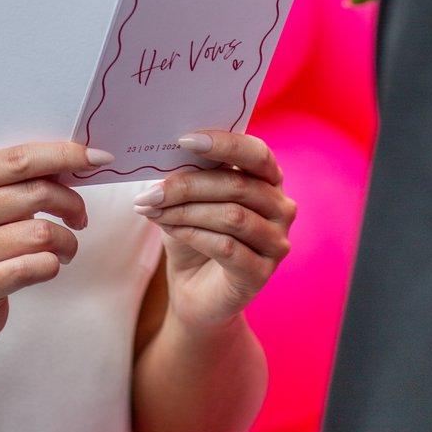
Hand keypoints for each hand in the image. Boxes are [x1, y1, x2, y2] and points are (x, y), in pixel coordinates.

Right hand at [0, 141, 102, 352]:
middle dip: (71, 204)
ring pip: (40, 234)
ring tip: (66, 249)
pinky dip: (54, 265)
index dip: (64, 155)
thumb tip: (75, 163)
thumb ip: (20, 183)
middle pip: (36, 193)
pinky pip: (35, 268)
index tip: (97, 159)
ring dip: (67, 241)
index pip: (20, 159)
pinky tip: (49, 266)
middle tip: (79, 217)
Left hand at [133, 130, 293, 330]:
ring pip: (231, 216)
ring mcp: (276, 242)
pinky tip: (170, 231)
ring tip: (153, 211)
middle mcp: (281, 207)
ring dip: (185, 211)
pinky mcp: (262, 273)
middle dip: (187, 186)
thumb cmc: (194, 235)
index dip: (224, 143)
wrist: (194, 290)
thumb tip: (167, 152)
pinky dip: (192, 234)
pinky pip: (226, 246)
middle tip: (150, 192)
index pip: (256, 153)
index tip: (184, 140)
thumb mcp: (189, 199)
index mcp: (268, 180)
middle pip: (236, 185)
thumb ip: (190, 175)